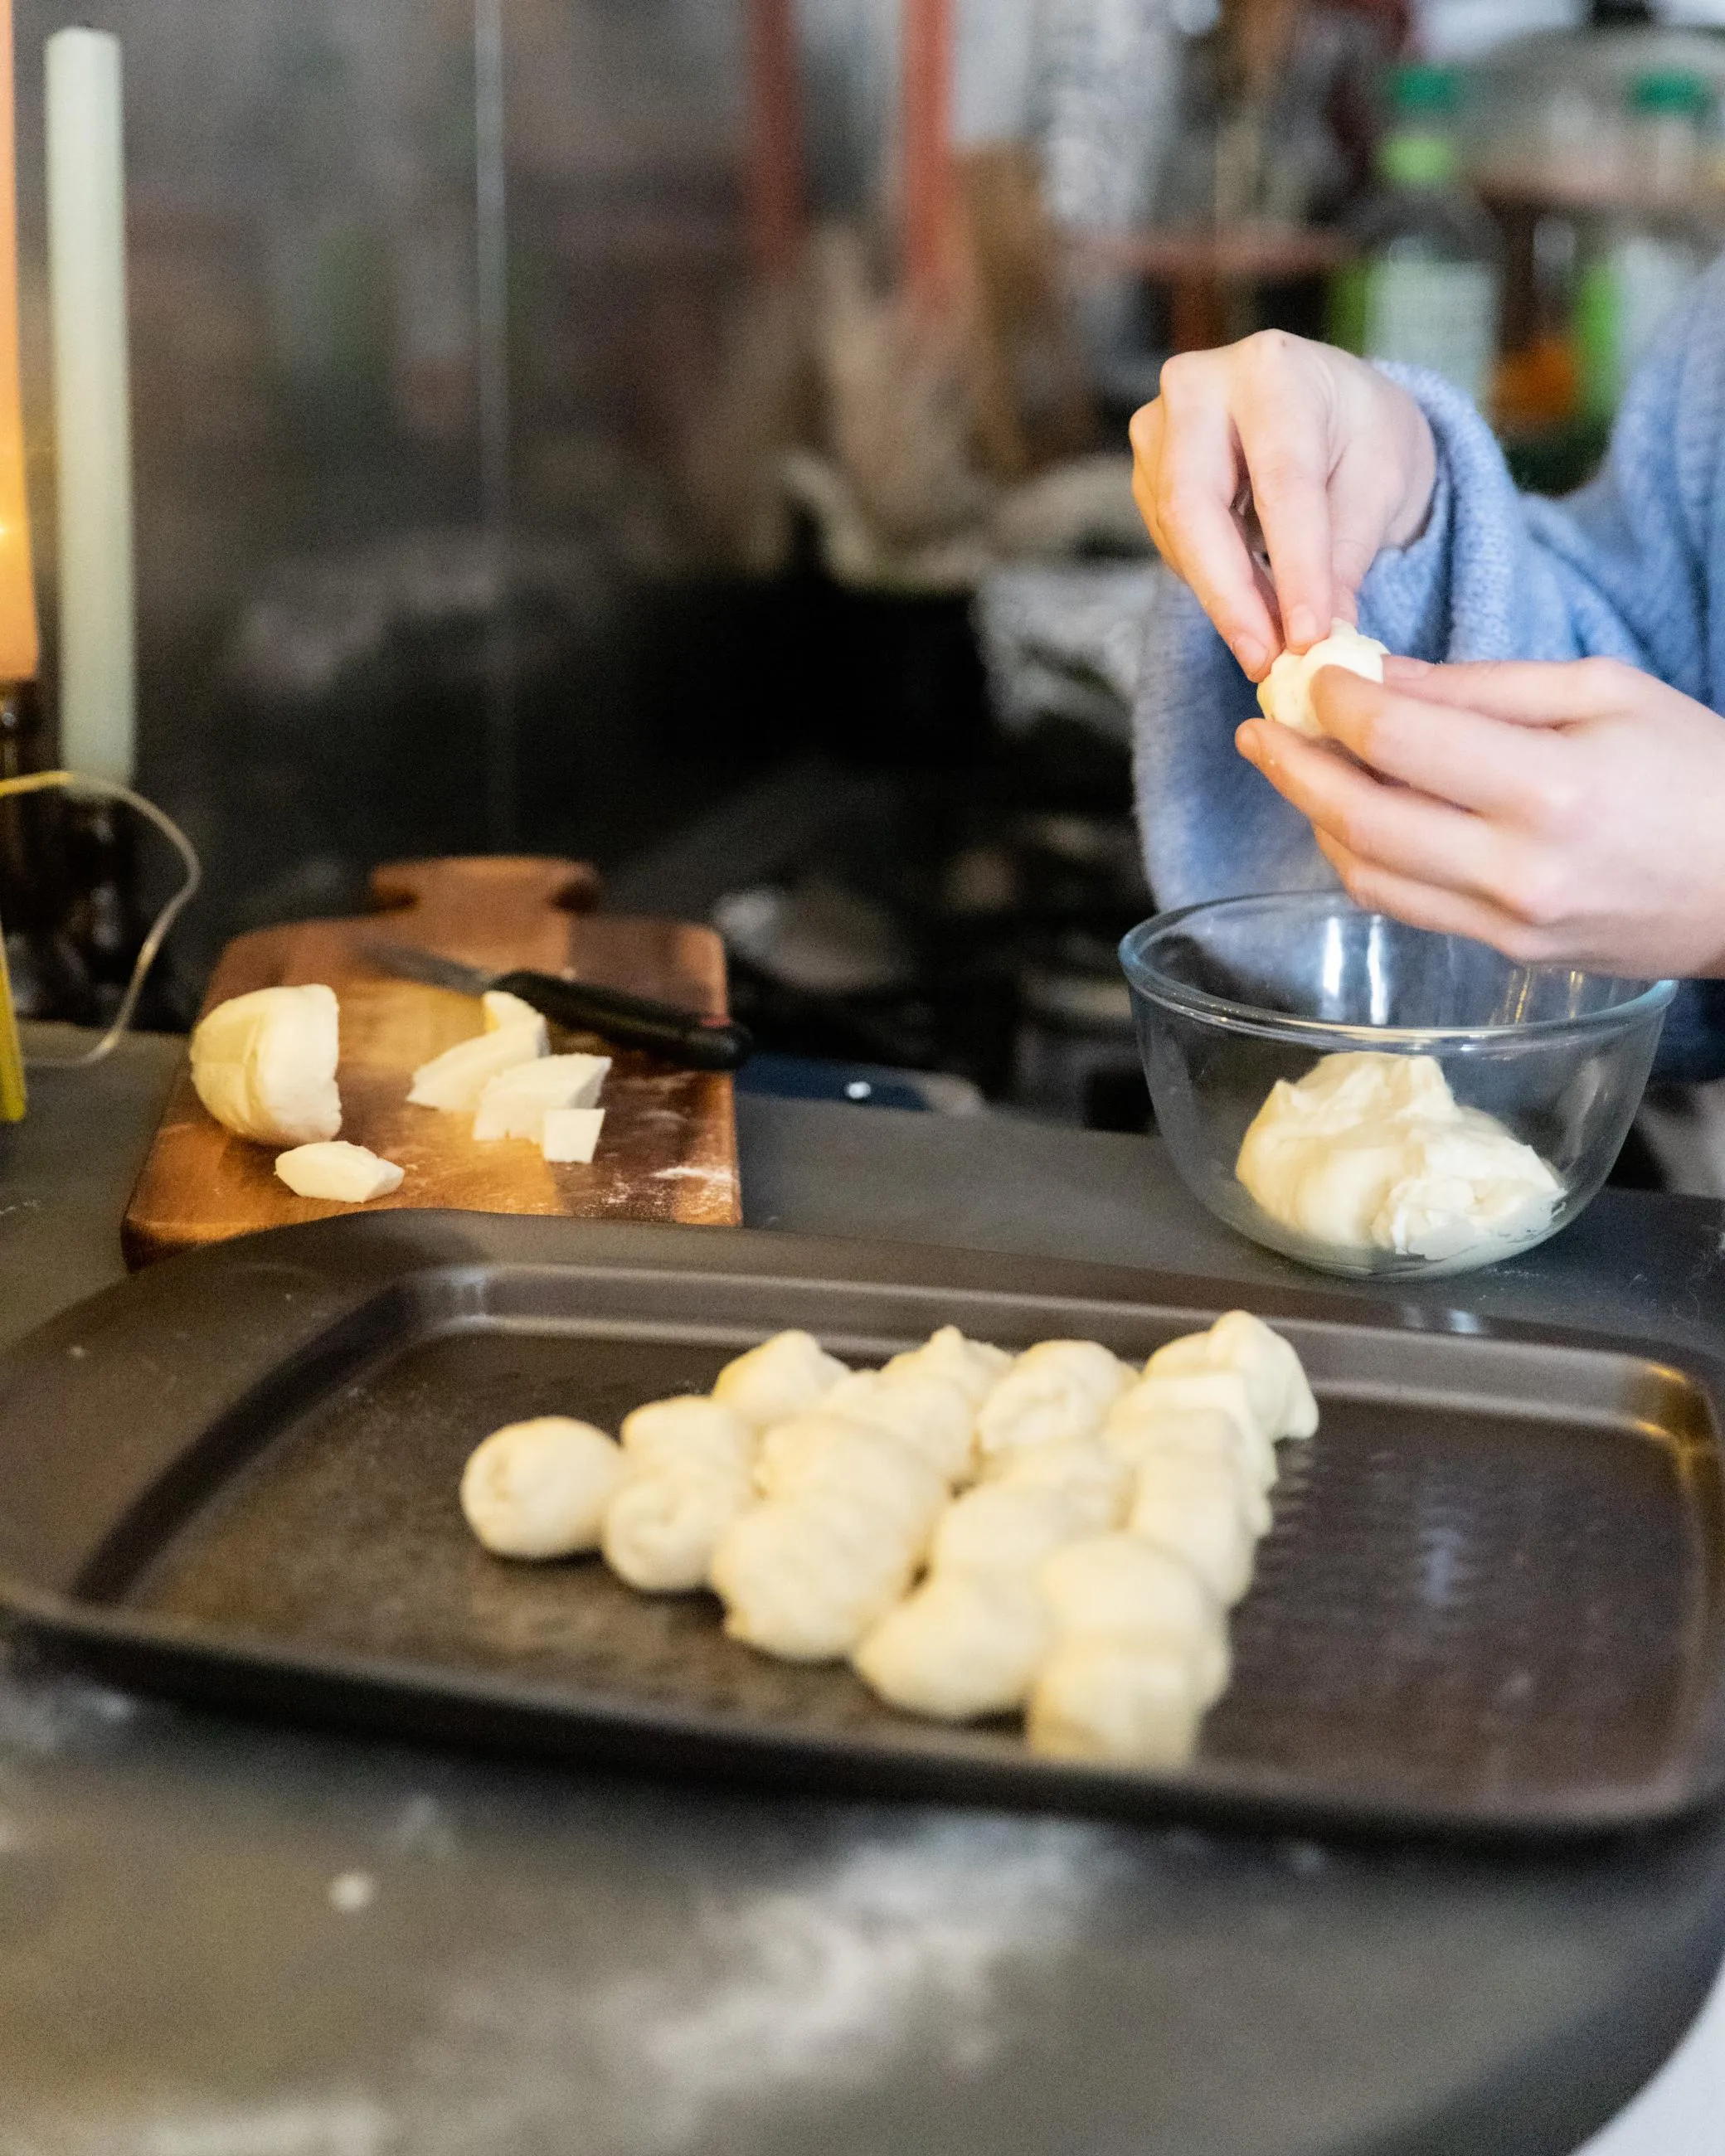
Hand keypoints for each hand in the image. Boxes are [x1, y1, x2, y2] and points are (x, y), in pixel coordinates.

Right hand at [1130, 332, 1437, 678]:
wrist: (1326, 407)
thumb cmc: (1359, 434)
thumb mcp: (1381, 483)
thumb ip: (1346, 556)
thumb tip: (1322, 637)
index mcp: (1273, 370)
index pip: (1282, 483)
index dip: (1295, 568)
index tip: (1307, 638)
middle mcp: (1198, 385)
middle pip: (1194, 505)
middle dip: (1232, 596)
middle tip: (1265, 661)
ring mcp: (1158, 426)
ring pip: (1176, 533)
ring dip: (1224, 598)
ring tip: (1273, 641)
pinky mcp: (1145, 468)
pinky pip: (1170, 543)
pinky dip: (1211, 583)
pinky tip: (1250, 602)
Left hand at [1235, 656, 1724, 978]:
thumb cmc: (1700, 773)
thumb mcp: (1607, 693)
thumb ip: (1485, 687)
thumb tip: (1383, 677)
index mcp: (1550, 786)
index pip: (1398, 741)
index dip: (1335, 704)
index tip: (1311, 675)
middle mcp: (1517, 867)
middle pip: (1361, 817)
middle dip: (1294, 767)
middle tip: (1257, 727)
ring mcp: (1507, 922)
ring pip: (1367, 874)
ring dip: (1316, 817)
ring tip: (1293, 768)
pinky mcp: (1505, 954)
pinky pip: (1404, 906)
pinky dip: (1361, 858)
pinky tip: (1348, 816)